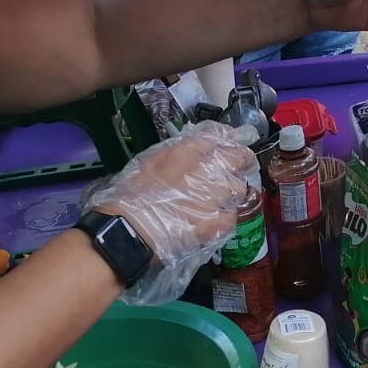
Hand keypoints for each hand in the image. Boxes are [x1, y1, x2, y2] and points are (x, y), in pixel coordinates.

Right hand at [85, 121, 256, 304]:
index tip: (230, 143)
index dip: (227, 138)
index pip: (217, 135)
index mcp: (185, 151)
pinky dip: (225, 219)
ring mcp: (213, 196)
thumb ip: (173, 154)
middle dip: (241, 161)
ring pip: (238, 188)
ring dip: (231, 193)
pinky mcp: (215, 222)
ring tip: (220, 200)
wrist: (126, 231)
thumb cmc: (128, 196)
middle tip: (239, 167)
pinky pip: (232, 216)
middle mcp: (205, 168)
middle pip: (238, 157)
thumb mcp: (147, 163)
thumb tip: (190, 149)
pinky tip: (214, 222)